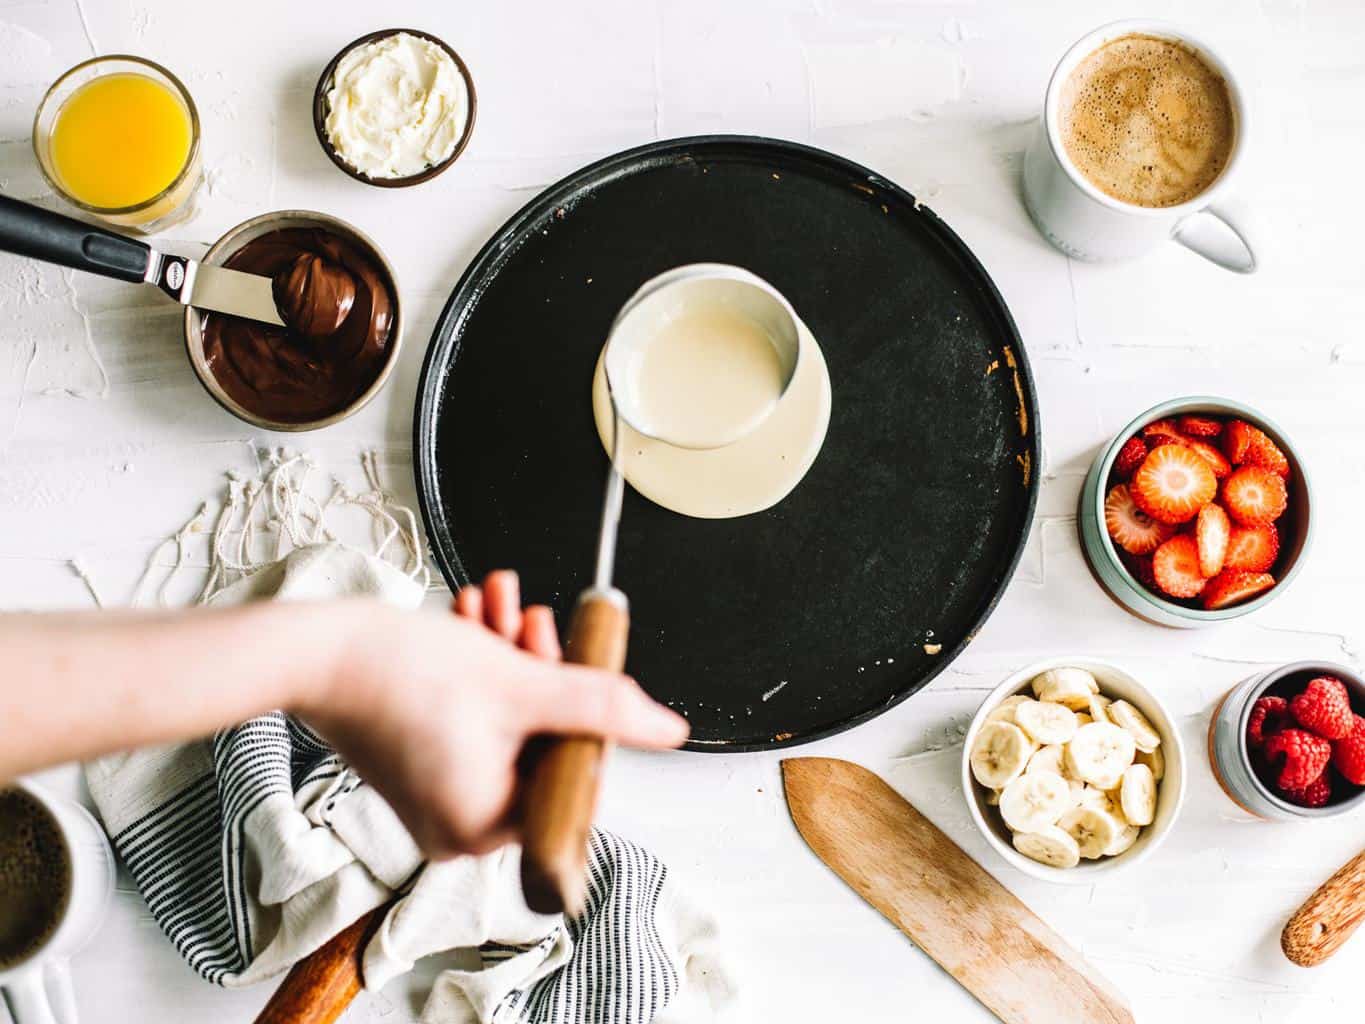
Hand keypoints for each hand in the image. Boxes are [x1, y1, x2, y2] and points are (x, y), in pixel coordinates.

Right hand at [301, 571, 686, 857]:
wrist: (315, 650)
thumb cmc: (396, 674)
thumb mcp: (522, 685)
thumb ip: (602, 707)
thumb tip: (667, 730)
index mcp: (485, 828)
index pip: (570, 777)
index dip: (584, 718)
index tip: (582, 669)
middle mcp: (458, 825)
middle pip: (539, 744)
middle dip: (541, 673)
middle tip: (536, 625)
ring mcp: (436, 796)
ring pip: (507, 721)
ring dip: (510, 659)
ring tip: (499, 610)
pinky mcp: (419, 762)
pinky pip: (473, 719)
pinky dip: (480, 673)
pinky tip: (476, 623)